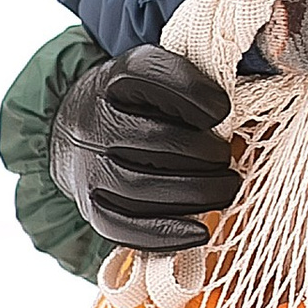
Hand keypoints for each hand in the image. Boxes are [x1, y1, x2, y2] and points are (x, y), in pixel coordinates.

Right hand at [51, 46, 235, 252]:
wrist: (78, 132)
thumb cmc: (138, 104)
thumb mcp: (158, 78)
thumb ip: (189, 84)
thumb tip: (228, 113)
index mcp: (114, 79)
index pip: (149, 75)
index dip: (192, 92)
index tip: (223, 109)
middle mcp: (92, 121)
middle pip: (150, 139)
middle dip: (202, 152)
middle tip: (229, 157)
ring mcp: (87, 166)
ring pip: (138, 186)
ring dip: (193, 193)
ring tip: (227, 188)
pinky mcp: (91, 205)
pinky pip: (122, 226)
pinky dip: (164, 233)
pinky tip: (200, 231)